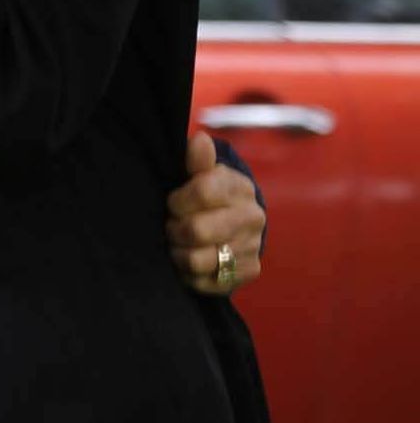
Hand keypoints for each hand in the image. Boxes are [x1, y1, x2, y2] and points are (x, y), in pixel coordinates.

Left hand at [166, 131, 265, 295]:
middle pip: (197, 230)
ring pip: (198, 260)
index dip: (177, 200)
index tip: (172, 202)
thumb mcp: (202, 173)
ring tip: (178, 244)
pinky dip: (189, 274)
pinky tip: (189, 260)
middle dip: (174, 228)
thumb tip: (199, 140)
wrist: (238, 223)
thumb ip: (198, 160)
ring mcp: (251, 247)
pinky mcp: (247, 272)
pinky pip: (205, 282)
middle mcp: (251, 218)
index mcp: (239, 188)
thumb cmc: (209, 194)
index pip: (202, 192)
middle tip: (171, 225)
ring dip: (178, 253)